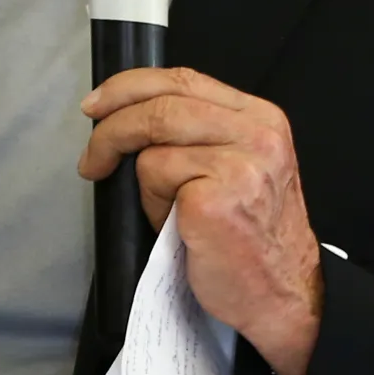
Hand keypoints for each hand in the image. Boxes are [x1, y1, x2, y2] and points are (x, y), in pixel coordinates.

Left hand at [79, 67, 323, 374]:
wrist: (281, 295)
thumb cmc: (249, 238)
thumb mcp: (238, 168)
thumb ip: (201, 133)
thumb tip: (129, 116)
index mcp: (261, 118)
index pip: (183, 79)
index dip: (130, 86)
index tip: (97, 104)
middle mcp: (257, 134)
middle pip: (161, 105)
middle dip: (111, 127)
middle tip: (92, 157)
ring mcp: (241, 164)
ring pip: (153, 143)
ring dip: (142, 180)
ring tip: (162, 208)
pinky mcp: (218, 197)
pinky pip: (155, 179)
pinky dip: (153, 204)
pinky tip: (177, 226)